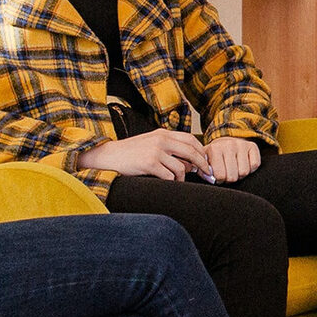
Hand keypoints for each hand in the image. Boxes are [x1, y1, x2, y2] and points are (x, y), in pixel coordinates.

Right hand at [78, 129, 211, 180]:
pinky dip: (172, 181)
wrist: (109, 155)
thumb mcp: (152, 145)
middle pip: (191, 151)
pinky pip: (169, 175)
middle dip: (202, 164)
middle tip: (207, 174)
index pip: (190, 139)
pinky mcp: (149, 163)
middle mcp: (161, 140)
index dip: (202, 151)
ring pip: (181, 167)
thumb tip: (191, 164)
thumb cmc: (131, 153)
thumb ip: (170, 151)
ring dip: (183, 177)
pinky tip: (168, 183)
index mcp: (163, 133)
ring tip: (178, 181)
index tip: (207, 162)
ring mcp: (155, 151)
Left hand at [205, 135, 261, 183]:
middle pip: (233, 176)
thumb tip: (210, 179)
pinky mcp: (252, 146)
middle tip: (227, 174)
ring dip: (240, 175)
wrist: (226, 141)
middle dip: (230, 179)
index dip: (219, 180)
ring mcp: (242, 145)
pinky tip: (243, 165)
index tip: (218, 177)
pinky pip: (255, 165)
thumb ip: (203, 171)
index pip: (220, 175)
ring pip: (244, 172)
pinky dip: (250, 169)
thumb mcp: (205, 161)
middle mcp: (229, 145)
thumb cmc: (215, 155)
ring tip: (235, 170)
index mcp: (215, 149)